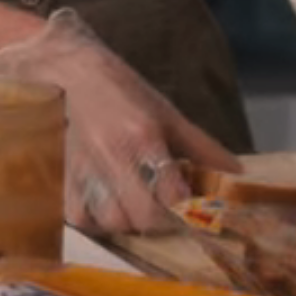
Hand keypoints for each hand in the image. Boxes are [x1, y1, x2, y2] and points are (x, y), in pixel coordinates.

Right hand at [0, 8, 240, 234]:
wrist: (60, 71)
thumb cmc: (118, 90)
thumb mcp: (166, 112)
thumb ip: (202, 148)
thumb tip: (237, 177)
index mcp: (143, 137)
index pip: (173, 197)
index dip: (188, 210)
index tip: (194, 209)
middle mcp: (111, 158)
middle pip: (144, 218)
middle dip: (160, 218)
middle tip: (162, 204)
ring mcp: (81, 171)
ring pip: (113, 223)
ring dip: (128, 219)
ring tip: (132, 199)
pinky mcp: (59, 180)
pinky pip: (83, 219)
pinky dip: (98, 218)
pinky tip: (104, 199)